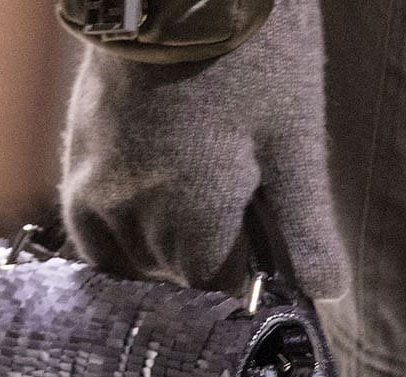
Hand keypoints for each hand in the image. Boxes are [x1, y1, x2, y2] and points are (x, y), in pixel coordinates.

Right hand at [60, 0, 346, 298]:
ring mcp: (101, 190)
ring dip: (165, 245)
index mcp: (195, 220)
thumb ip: (306, 227)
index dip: (245, 273)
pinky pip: (93, 233)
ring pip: (136, 258)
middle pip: (178, 274)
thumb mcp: (294, 142)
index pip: (218, 287)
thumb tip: (326, 293)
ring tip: (196, 195)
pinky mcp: (79, 161)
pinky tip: (150, 214)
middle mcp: (139, 216)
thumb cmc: (253, 53)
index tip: (263, 247)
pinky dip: (120, 236)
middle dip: (208, 254)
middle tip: (235, 201)